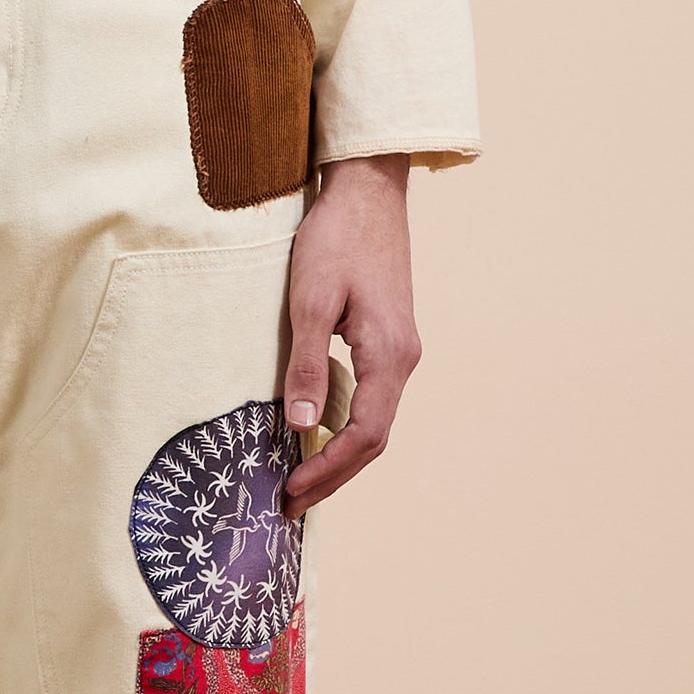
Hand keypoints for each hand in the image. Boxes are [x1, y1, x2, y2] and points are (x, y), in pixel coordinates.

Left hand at [282, 155, 419, 511]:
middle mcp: (403, 360)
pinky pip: (371, 397)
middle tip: (290, 503)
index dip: (328, 471)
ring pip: (374, 420)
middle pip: (373, 439)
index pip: (364, 436)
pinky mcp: (387, 337)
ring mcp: (399, 349)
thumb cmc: (337, 238)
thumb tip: (300, 426)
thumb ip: (306, 365)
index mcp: (389, 356)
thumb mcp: (310, 301)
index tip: (291, 492)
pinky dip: (344, 426)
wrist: (368, 190)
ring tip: (299, 478)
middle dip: (333, 474)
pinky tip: (315, 432)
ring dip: (339, 454)